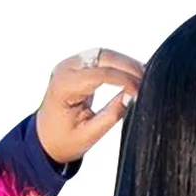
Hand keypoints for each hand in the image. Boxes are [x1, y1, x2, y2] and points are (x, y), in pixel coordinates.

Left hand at [36, 49, 143, 166]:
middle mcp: (65, 69)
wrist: (46, 139)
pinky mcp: (77, 66)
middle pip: (102, 56)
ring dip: (124, 62)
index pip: (99, 74)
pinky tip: (132, 73)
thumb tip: (132, 96)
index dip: (124, 79)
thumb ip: (111, 115)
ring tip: (144, 75)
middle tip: (149, 78)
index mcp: (64, 86)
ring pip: (103, 54)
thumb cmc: (63, 141)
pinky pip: (100, 58)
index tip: (142, 89)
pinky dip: (118, 64)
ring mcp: (70, 64)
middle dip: (127, 65)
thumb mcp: (89, 134)